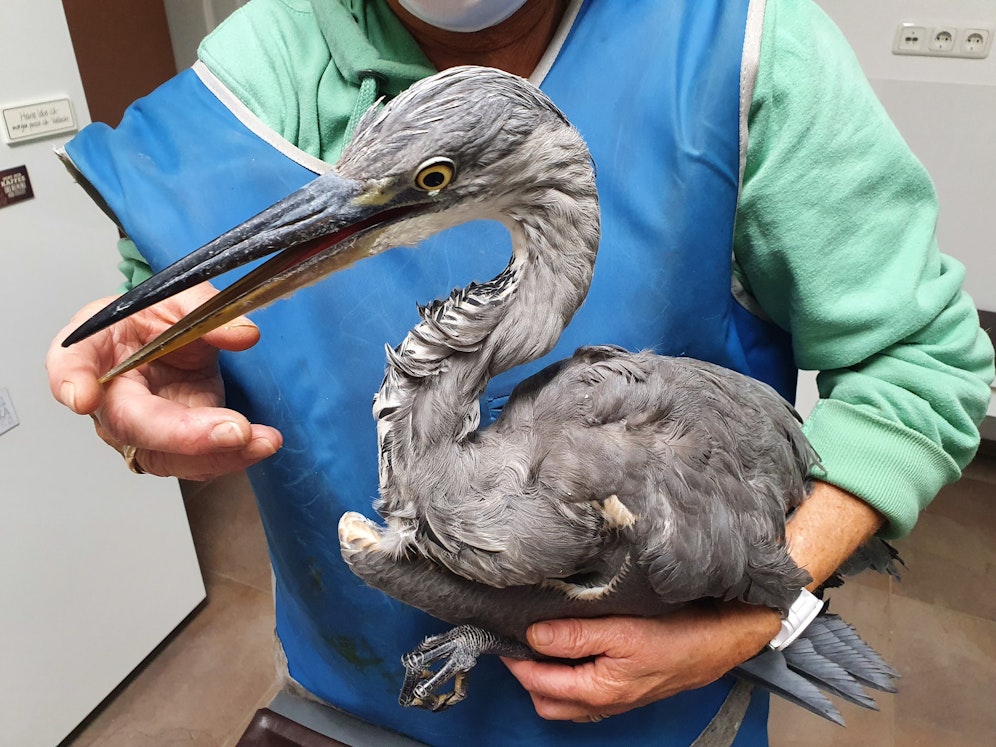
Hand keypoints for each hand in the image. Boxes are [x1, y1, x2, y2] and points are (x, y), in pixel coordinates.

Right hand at [46, 284, 281, 479]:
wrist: (164, 343)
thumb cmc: (151, 321)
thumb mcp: (175, 297)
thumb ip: (205, 309)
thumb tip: (242, 333)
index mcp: (92, 347)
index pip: (69, 363)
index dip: (71, 380)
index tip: (82, 396)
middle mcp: (107, 398)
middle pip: (131, 423)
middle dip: (183, 434)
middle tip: (232, 430)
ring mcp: (138, 428)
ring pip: (165, 455)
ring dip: (217, 454)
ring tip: (261, 440)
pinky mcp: (170, 446)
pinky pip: (194, 462)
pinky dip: (231, 457)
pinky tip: (261, 444)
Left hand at [503, 602, 780, 721]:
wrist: (722, 640)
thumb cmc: (678, 634)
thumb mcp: (622, 629)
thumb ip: (575, 634)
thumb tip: (534, 635)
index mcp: (599, 689)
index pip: (539, 682)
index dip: (516, 660)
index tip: (501, 635)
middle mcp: (605, 701)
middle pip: (548, 700)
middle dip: (526, 675)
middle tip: (515, 641)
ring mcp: (617, 699)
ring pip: (566, 700)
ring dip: (546, 679)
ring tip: (539, 643)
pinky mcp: (627, 689)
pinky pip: (586, 694)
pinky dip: (568, 679)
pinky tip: (571, 652)